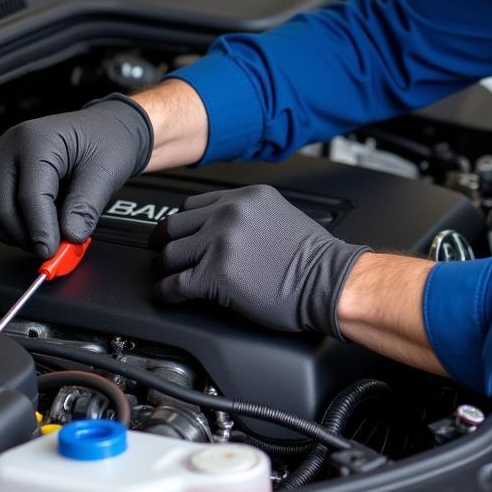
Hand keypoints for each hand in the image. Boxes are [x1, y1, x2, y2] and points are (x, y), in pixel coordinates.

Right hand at [0, 94, 152, 258]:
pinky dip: (16, 223)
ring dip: (21, 232)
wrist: (106, 128)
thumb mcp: (106, 171)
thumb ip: (86, 205)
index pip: (30, 196)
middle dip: (29, 235)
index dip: (41, 229)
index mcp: (36, 140)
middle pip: (5, 208)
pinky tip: (42, 221)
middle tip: (56, 249)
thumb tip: (70, 236)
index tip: (52, 250)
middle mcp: (8, 147)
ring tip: (53, 233)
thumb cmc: (107, 140)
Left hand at [149, 184, 369, 337]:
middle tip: (162, 254)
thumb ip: (248, 214)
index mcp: (247, 196)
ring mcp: (220, 242)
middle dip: (165, 242)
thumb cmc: (313, 257)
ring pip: (170, 254)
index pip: (194, 203)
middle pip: (175, 225)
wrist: (328, 280)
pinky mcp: (215, 275)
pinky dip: (166, 292)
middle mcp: (230, 213)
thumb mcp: (279, 214)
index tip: (177, 232)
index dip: (182, 223)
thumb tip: (222, 227)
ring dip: (165, 268)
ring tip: (167, 276)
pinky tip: (169, 295)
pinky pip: (174, 284)